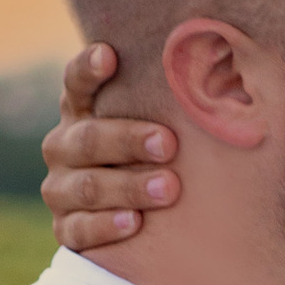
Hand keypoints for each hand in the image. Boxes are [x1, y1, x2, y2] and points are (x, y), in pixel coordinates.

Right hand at [42, 44, 184, 250]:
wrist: (141, 221)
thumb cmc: (159, 158)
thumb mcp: (159, 127)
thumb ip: (170, 105)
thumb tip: (224, 75)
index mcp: (81, 111)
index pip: (76, 82)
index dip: (89, 68)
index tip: (110, 55)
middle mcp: (63, 146)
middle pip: (88, 138)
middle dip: (128, 140)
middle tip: (169, 143)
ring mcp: (60, 189)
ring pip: (88, 186)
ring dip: (129, 187)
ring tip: (168, 188)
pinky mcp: (65, 229)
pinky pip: (81, 229)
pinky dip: (107, 226)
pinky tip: (134, 223)